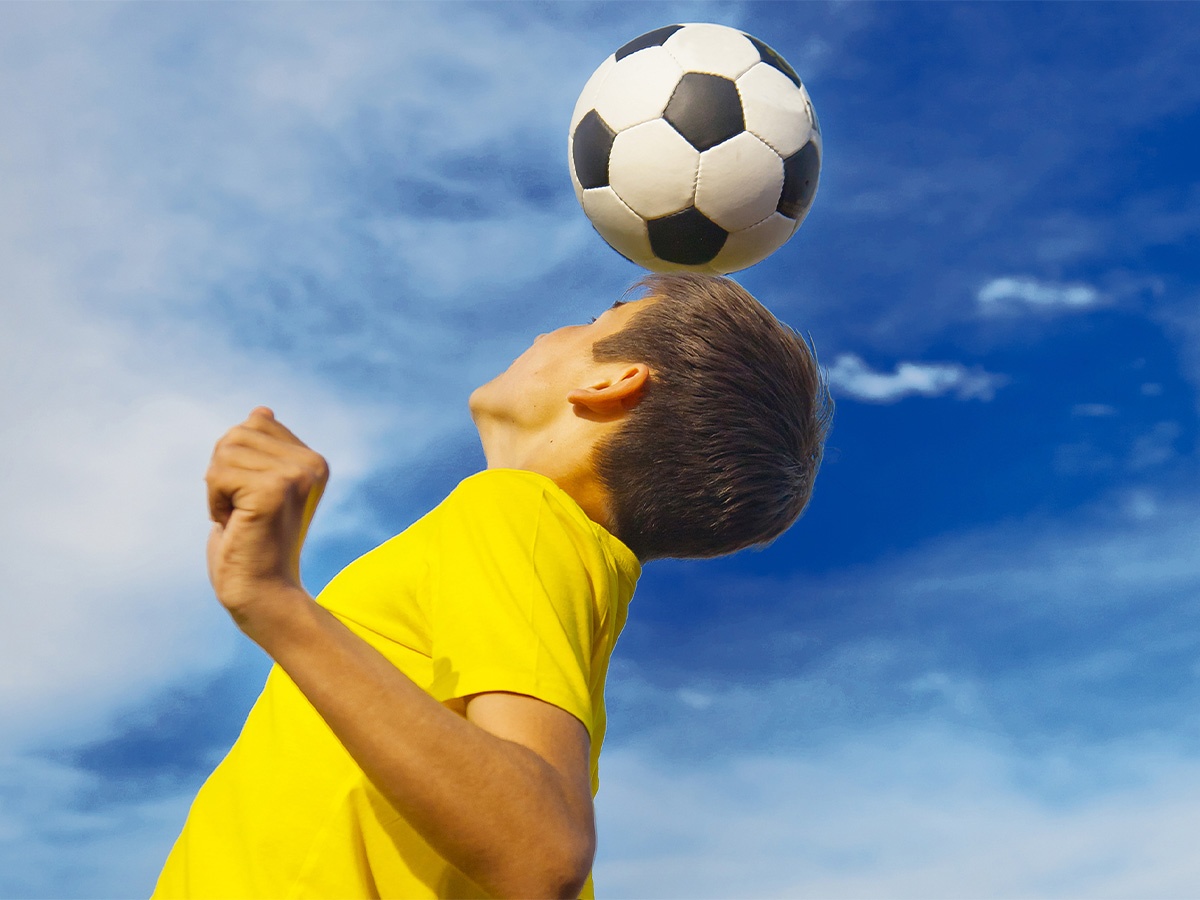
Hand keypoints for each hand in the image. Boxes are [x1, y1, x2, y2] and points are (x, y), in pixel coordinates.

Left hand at [205, 407, 327, 626]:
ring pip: (225, 452)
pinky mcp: (275, 489)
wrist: (262, 592)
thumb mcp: (257, 488)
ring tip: (240, 518)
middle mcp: (312, 463)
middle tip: (242, 512)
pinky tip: (236, 524)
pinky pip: (219, 473)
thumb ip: (262, 450)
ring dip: (218, 489)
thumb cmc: (253, 544)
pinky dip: (215, 501)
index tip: (251, 499)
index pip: (254, 423)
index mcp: (313, 461)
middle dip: (223, 473)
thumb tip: (261, 410)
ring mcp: (297, 474)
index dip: (236, 461)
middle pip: (236, 434)